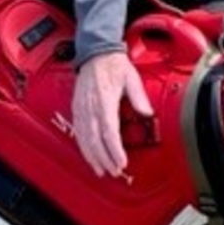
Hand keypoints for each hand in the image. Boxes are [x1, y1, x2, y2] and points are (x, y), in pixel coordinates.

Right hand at [71, 51, 153, 176]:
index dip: (114, 150)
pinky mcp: (77, 109)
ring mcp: (82, 108)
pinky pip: (78, 132)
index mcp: (105, 99)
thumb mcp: (131, 77)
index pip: (109, 131)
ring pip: (84, 139)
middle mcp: (91, 106)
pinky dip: (83, 147)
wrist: (95, 52)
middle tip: (114, 172)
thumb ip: (138, 97)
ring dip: (93, 157)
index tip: (121, 162)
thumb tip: (146, 113)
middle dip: (104, 159)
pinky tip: (89, 156)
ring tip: (101, 170)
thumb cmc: (114, 65)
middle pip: (95, 140)